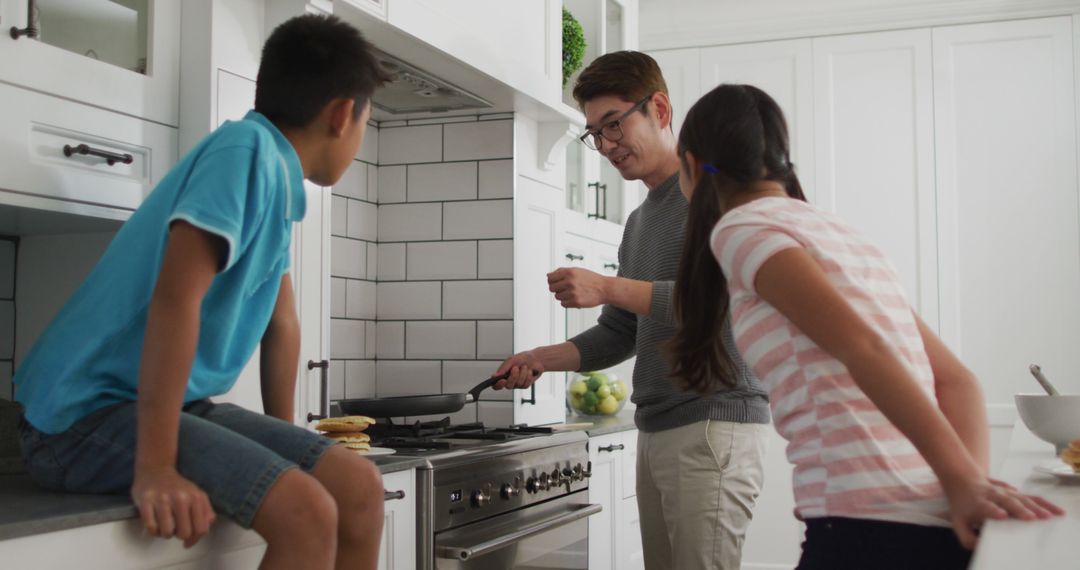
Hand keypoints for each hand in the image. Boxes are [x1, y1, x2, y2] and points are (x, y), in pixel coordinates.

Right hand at [131, 466, 215, 547]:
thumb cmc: (178, 487)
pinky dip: (153, 530)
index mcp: (196, 497)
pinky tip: (155, 523)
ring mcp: (162, 499)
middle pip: (184, 533)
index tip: (188, 540)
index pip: (201, 529)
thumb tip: (202, 533)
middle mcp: (181, 497)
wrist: (156, 470)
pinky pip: (151, 527)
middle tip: (175, 529)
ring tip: (165, 525)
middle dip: (179, 535)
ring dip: (165, 533)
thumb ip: (206, 513)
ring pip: (167, 532)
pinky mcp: (146, 501)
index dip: (195, 539)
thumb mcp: (197, 496)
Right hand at [493, 351, 544, 389]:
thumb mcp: (511, 360)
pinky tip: (529, 371)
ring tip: (524, 366)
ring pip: (518, 384)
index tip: (502, 380)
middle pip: (508, 386)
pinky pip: (525, 385)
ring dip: (522, 374)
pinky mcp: (525, 385)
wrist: (536, 359)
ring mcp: (517, 384)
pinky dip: (528, 376)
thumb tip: (496, 376)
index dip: (498, 385)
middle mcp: (509, 381)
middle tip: (516, 367)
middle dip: (513, 377)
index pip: (496, 385)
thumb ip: (503, 368)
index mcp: (503, 375)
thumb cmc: (523, 358)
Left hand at [548, 267, 607, 308]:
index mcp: (569, 272)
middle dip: (556, 289)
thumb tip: (548, 276)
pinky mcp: (576, 302)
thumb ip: (562, 271)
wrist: (604, 288)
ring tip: (572, 293)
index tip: (556, 282)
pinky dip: (567, 302)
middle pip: (551, 288)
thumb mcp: (577, 270)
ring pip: (557, 297)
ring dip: (562, 296)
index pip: (550, 278)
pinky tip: (575, 298)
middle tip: (564, 288)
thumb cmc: (590, 279)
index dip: (551, 281)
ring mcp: (572, 292)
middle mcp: (570, 282)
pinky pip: (563, 304)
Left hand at [946, 477, 1062, 548]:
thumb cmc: (963, 505)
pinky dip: (1045, 503)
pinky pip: (1032, 497)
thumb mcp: (958, 521)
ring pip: (1023, 498)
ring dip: (1036, 507)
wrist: (962, 480)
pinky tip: (1056, 511)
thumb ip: (967, 537)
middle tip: (1033, 518)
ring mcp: (1006, 492)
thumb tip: (982, 547)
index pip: (987, 507)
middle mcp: (993, 495)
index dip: (994, 511)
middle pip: (1008, 501)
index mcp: (979, 503)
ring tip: (1049, 516)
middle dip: (1020, 509)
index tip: (1002, 515)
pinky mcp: (1016, 492)